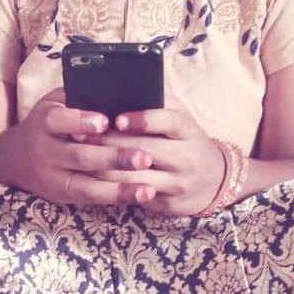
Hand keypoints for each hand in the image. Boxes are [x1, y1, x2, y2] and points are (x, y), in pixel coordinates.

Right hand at [0, 88, 155, 205]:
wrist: (13, 157)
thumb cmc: (46, 123)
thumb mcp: (53, 103)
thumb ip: (77, 96)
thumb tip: (115, 87)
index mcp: (44, 120)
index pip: (60, 120)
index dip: (82, 121)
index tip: (105, 122)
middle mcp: (46, 150)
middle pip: (80, 155)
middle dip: (113, 157)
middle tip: (144, 156)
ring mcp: (52, 175)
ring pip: (87, 183)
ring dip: (119, 186)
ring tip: (148, 185)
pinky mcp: (61, 194)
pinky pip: (90, 197)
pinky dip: (117, 196)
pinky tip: (140, 194)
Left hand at [92, 96, 224, 215]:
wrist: (212, 178)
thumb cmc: (185, 139)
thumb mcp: (179, 116)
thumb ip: (156, 103)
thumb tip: (121, 89)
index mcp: (189, 130)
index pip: (170, 121)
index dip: (144, 119)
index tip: (118, 118)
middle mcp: (187, 158)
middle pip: (146, 150)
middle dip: (111, 143)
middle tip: (82, 135)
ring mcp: (178, 184)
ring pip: (135, 178)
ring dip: (104, 167)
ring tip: (81, 155)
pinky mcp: (168, 205)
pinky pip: (135, 196)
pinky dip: (111, 187)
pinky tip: (92, 177)